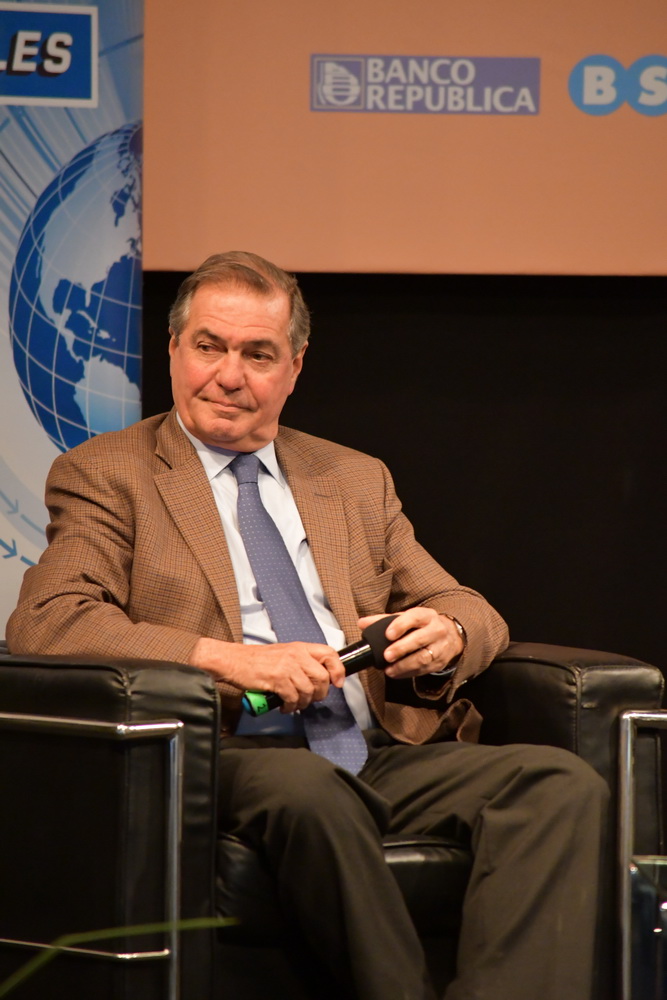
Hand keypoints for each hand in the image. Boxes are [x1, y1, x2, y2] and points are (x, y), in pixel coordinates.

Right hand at [189, 637, 344, 712]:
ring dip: (303, 703)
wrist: (234, 661)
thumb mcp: (284, 653)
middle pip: (322, 678)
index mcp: (300, 647)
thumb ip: (302, 662)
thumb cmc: (258, 660)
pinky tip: (284, 706)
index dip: (338, 669)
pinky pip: (293, 698)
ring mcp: (287, 667)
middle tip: (311, 699)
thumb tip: (319, 678)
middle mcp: (296, 655)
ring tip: (294, 704)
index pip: (329, 654)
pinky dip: (291, 706)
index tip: (337, 682)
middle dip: (319, 693)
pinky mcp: (277, 679)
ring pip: (308, 691)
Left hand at [357, 607, 463, 678]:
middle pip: (420, 639)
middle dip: (402, 648)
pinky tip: (396, 673)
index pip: (414, 618)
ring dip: (404, 665)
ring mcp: (440, 647)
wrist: (451, 636)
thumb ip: (384, 620)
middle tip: (386, 655)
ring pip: (423, 658)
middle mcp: (436, 630)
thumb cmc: (422, 626)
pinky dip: (408, 673)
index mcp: (426, 616)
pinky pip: (423, 670)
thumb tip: (362, 623)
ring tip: (389, 670)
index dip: (401, 625)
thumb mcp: (408, 618)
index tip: (388, 634)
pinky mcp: (439, 663)